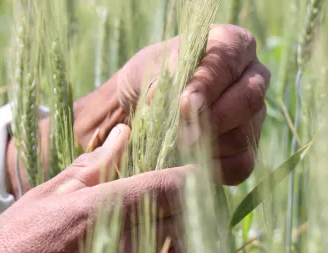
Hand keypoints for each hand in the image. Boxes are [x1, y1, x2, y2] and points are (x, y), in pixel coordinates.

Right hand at [0, 125, 192, 252]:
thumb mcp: (46, 196)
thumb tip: (122, 134)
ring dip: (186, 229)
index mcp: (101, 208)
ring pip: (180, 245)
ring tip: (177, 217)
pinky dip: (169, 247)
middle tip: (191, 193)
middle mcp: (121, 239)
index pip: (166, 187)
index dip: (189, 177)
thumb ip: (89, 167)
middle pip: (183, 217)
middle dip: (192, 203)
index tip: (196, 172)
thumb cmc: (22, 238)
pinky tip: (160, 238)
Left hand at [116, 24, 270, 184]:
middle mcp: (251, 77)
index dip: (207, 83)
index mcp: (230, 45)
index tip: (184, 102)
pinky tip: (189, 162)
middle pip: (249, 99)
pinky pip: (242, 164)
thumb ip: (167, 80)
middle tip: (183, 133)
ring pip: (245, 134)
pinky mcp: (246, 148)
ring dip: (209, 144)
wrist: (142, 105)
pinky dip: (214, 167)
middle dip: (212, 119)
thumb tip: (185, 104)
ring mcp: (253, 115)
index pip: (228, 61)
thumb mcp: (150, 69)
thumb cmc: (150, 78)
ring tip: (177, 144)